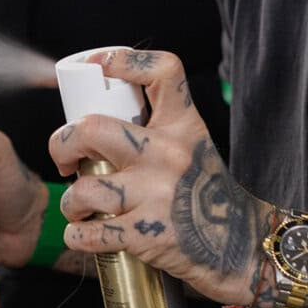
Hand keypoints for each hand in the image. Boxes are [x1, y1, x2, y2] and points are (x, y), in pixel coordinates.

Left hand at [47, 49, 267, 306]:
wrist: (246, 248)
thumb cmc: (212, 198)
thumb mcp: (195, 149)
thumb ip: (158, 133)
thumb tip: (101, 126)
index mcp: (183, 126)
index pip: (160, 71)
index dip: (122, 60)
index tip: (96, 66)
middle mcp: (168, 154)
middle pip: (92, 128)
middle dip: (61, 143)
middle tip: (64, 159)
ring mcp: (157, 194)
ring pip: (84, 188)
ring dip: (70, 203)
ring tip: (78, 209)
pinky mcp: (147, 235)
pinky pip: (90, 233)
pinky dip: (77, 235)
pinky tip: (84, 234)